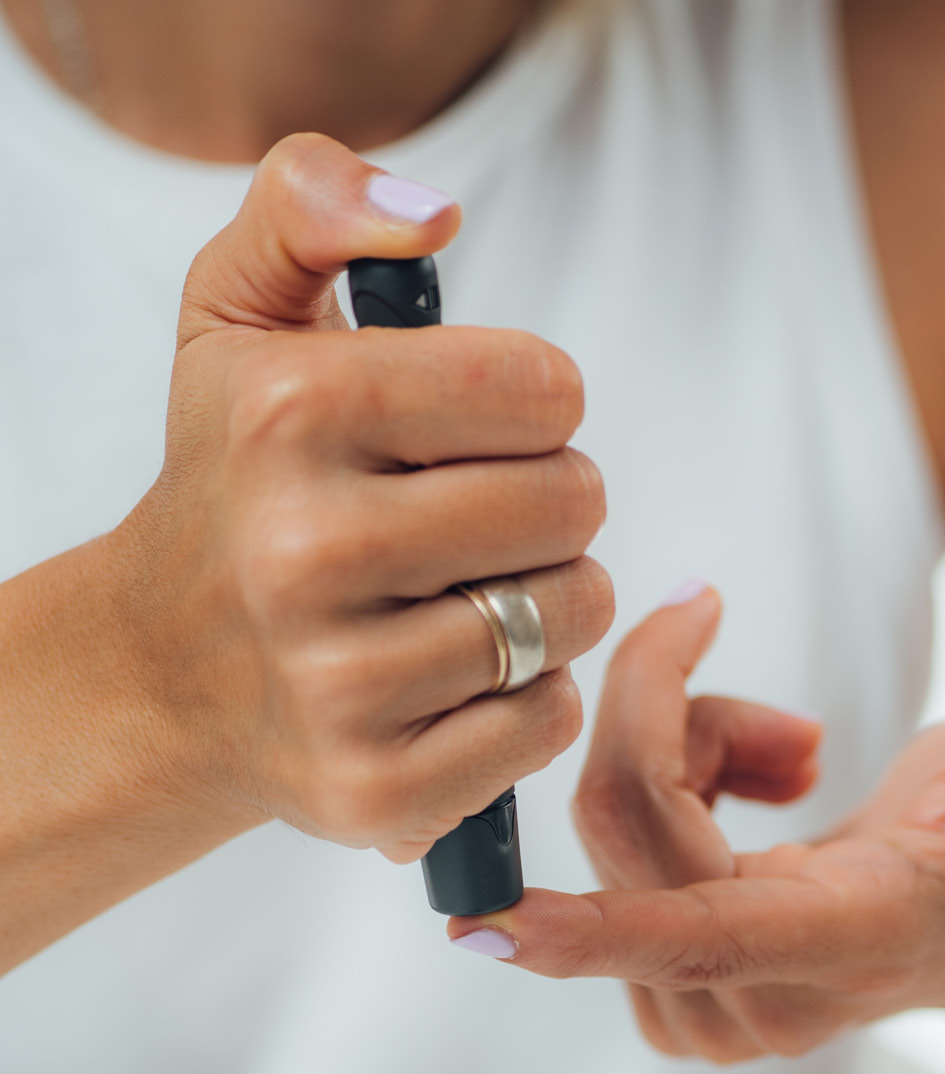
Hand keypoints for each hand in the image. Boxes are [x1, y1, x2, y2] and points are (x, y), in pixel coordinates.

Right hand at [113, 133, 611, 860]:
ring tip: (473, 595)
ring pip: (572, 615)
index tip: (480, 431)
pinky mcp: (376, 789)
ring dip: (551, 600)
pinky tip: (460, 679)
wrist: (163, 677)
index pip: (544, 388)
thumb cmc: (233, 489)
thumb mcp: (234, 319)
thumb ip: (309, 205)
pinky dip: (530, 697)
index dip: (535, 406)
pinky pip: (548, 720)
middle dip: (549, 503)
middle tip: (480, 522)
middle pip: (573, 502)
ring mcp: (338, 685)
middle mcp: (306, 551)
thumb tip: (431, 210)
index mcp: (291, 412)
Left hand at [448, 587, 944, 1064]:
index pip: (698, 938)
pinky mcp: (677, 988)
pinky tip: (752, 784)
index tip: (485, 921)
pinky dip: (671, 784)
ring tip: (787, 750)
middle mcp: (763, 996)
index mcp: (850, 945)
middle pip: (631, 830)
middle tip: (716, 624)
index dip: (592, 925)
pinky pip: (615, 852)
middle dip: (665, 703)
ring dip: (684, 748)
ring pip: (615, 829)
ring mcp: (711, 1005)